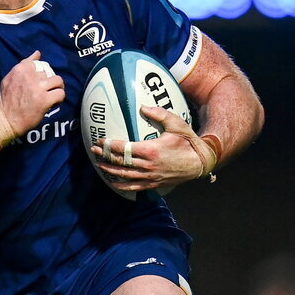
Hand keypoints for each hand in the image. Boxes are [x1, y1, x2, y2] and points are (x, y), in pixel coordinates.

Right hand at [0, 52, 64, 145]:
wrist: (5, 120)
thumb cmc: (6, 101)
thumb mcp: (9, 78)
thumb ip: (23, 65)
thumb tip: (37, 53)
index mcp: (21, 69)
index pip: (40, 64)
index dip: (43, 74)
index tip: (40, 82)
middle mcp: (29, 76)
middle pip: (49, 73)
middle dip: (50, 82)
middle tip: (47, 91)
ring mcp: (37, 88)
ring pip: (58, 81)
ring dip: (57, 88)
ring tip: (53, 95)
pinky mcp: (44, 100)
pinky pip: (60, 94)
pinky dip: (59, 99)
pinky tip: (54, 103)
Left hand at [92, 105, 217, 193]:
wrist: (200, 162)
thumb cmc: (188, 141)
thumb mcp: (176, 124)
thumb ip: (159, 114)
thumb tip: (143, 107)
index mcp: (151, 150)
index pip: (125, 148)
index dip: (110, 145)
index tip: (100, 140)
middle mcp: (148, 165)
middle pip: (121, 162)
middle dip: (106, 156)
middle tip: (94, 151)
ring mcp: (150, 176)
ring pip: (125, 176)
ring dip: (110, 170)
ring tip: (99, 165)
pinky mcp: (154, 183)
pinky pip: (135, 187)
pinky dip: (122, 186)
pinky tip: (114, 183)